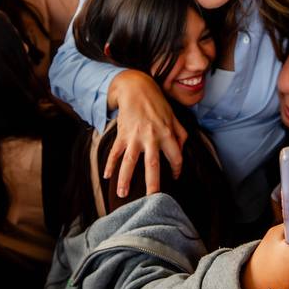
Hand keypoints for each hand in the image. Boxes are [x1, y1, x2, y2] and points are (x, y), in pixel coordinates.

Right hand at [105, 70, 187, 196]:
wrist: (136, 88)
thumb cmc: (157, 104)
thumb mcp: (173, 117)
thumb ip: (180, 134)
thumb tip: (182, 151)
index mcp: (167, 134)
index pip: (176, 157)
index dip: (177, 169)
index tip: (173, 178)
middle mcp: (151, 137)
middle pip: (152, 164)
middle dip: (152, 183)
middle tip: (152, 200)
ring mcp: (135, 137)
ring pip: (130, 161)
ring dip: (125, 178)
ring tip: (122, 194)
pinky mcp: (122, 134)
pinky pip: (115, 152)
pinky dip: (110, 164)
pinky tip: (106, 176)